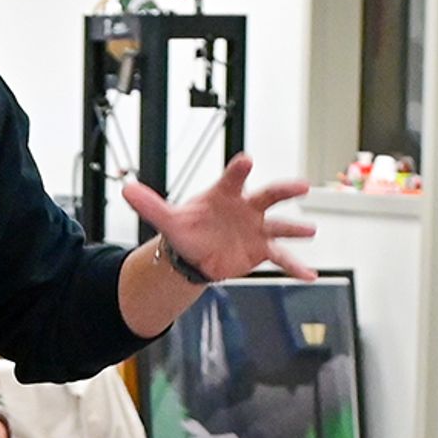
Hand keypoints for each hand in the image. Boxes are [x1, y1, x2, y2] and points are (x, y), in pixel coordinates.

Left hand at [121, 154, 320, 288]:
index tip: (246, 161)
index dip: (239, 170)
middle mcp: (246, 207)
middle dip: (284, 191)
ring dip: (295, 229)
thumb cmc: (187, 228)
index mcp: (225, 193)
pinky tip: (311, 276)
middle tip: (301, 187)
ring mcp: (257, 228)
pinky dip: (296, 267)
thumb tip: (126, 189)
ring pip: (279, 226)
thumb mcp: (167, 218)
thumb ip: (149, 204)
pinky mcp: (262, 250)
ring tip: (310, 231)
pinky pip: (282, 258)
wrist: (196, 253)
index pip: (234, 179)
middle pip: (268, 196)